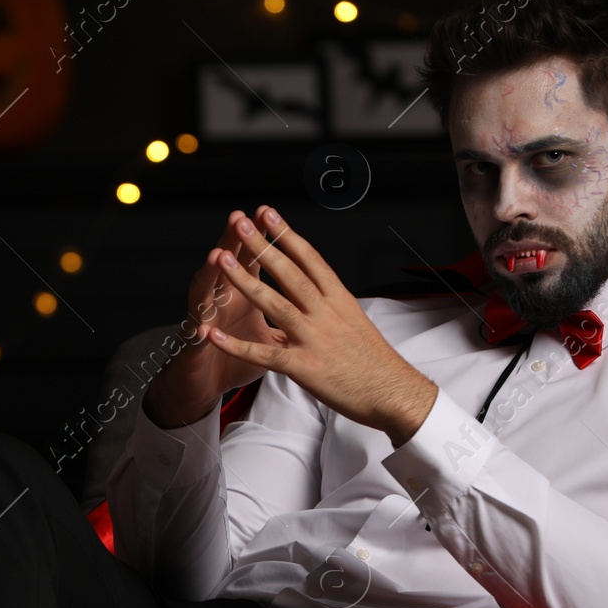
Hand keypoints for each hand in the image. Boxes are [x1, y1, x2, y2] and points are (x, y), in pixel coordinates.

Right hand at [145, 209, 288, 426]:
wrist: (201, 385)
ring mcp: (204, 322)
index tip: (267, 213)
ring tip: (217, 256)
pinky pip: (197, 341)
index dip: (259, 239)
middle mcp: (219, 302)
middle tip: (239, 219)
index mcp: (241, 296)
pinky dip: (201, 335)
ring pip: (205, 294)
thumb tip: (309, 298)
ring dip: (210, 276)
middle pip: (226, 267)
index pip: (251, 261)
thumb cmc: (232, 358)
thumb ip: (281, 314)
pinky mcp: (193, 350)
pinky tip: (203, 328)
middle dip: (233, 242)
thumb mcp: (264, 336)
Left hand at [201, 205, 437, 442]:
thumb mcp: (355, 322)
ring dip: (244, 280)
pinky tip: (213, 333)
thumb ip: (328, 306)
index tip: (268, 214)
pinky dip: (236, 344)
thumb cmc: (376, 361)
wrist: (394, 394)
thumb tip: (309, 294)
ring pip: (273, 304)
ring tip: (222, 260)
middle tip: (242, 224)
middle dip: (263, 246)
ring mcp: (314, 339)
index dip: (287, 235)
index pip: (310, 259)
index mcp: (339, 300)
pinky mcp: (303, 367)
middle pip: (289, 273)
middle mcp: (326, 313)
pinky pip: (263, 353)